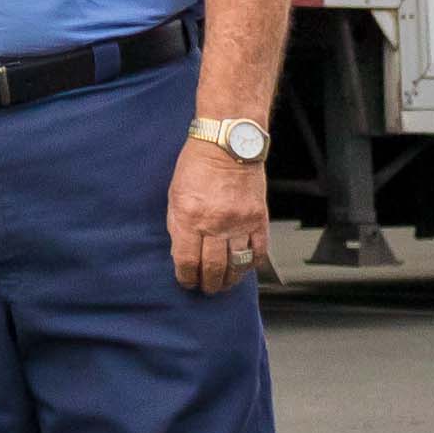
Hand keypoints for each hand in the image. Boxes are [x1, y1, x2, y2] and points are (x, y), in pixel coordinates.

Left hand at [169, 137, 269, 294]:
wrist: (227, 144)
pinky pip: (258, 251)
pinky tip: (244, 267)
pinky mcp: (258, 218)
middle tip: (206, 288)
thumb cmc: (196, 166)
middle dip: (208, 284)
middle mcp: (215, 223)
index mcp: (189, 217)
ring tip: (224, 283)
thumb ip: (178, 226)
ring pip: (236, 265)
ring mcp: (239, 222)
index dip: (186, 278)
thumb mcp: (175, 195)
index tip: (187, 282)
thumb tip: (181, 254)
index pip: (187, 261)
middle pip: (212, 269)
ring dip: (229, 280)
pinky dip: (251, 264)